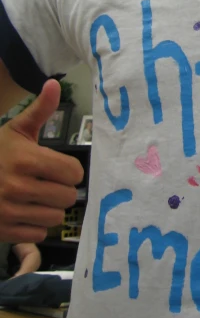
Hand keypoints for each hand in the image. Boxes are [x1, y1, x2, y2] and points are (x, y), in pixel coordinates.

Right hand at [0, 80, 83, 241]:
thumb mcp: (16, 129)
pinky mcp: (3, 230)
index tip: (60, 168)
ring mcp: (9, 211)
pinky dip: (35, 225)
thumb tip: (54, 83)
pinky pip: (39, 233)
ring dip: (50, 208)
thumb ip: (40, 109)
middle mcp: (18, 187)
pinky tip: (25, 211)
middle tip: (49, 183)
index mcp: (26, 159)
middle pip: (68, 197)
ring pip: (56, 217)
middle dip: (62, 189)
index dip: (71, 170)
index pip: (74, 173)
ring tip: (37, 197)